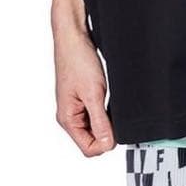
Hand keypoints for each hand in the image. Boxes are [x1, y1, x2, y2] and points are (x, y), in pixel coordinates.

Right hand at [53, 23, 116, 154]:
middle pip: (92, 139)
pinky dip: (104, 109)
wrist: (73, 37)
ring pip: (95, 126)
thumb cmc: (77, 60)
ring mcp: (75, 107)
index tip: (117, 127)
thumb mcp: (93, 94)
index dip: (105, 142)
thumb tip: (108, 145)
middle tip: (115, 111)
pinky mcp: (82, 97)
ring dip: (106, 118)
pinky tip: (108, 97)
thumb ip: (100, 121)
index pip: (89, 148)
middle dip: (106, 130)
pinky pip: (95, 113)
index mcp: (67, 119)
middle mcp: (69, 116)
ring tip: (110, 101)